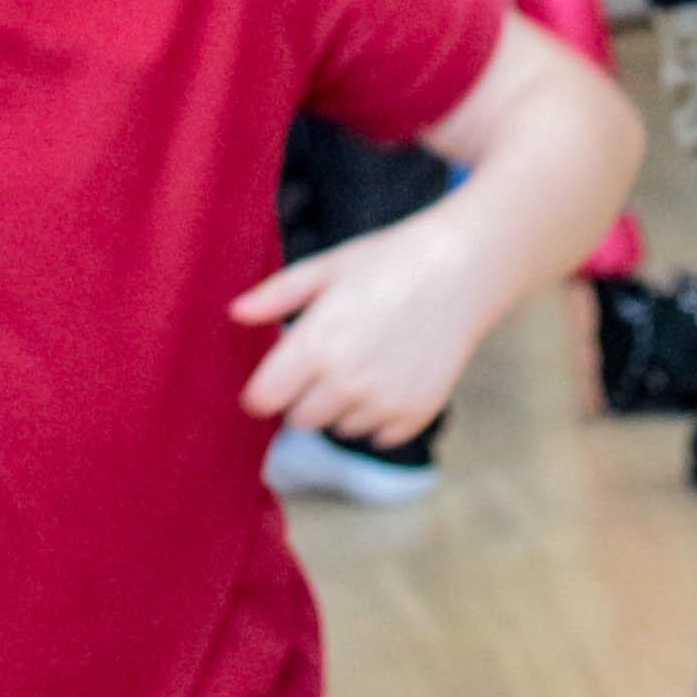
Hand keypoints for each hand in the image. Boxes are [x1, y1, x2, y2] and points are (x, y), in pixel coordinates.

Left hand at [235, 215, 497, 446]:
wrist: (461, 268)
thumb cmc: (387, 260)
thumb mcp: (326, 267)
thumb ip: (276, 295)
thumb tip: (235, 314)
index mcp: (315, 345)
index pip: (263, 401)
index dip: (264, 391)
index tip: (274, 378)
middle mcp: (346, 382)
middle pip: (300, 420)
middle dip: (304, 397)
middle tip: (329, 360)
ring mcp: (384, 402)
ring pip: (340, 428)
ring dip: (344, 406)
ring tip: (367, 360)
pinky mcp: (415, 415)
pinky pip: (379, 436)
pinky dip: (380, 416)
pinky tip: (392, 375)